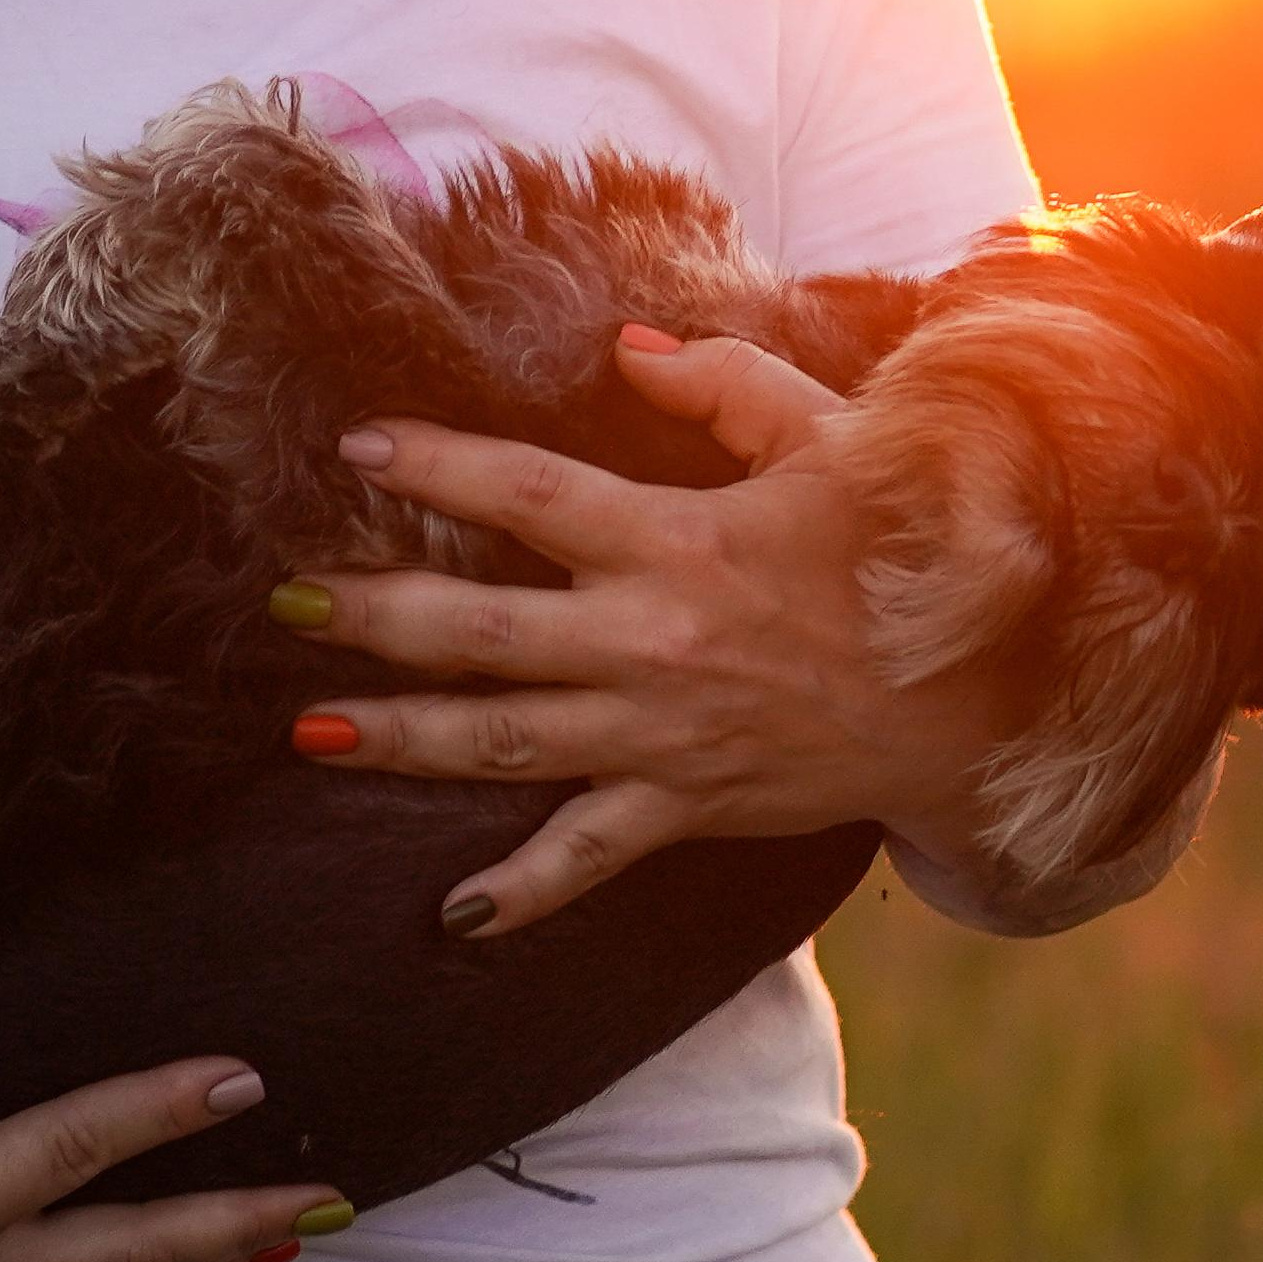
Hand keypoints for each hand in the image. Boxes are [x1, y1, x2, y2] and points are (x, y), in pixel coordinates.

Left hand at [282, 330, 1018, 936]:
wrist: (975, 694)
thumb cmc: (896, 548)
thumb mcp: (827, 438)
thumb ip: (723, 383)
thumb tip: (628, 345)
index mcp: (679, 539)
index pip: (530, 491)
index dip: (437, 464)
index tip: (356, 446)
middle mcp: (651, 640)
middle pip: (482, 627)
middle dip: (374, 615)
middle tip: (287, 599)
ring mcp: (661, 733)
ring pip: (503, 740)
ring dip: (400, 738)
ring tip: (308, 730)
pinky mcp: (686, 805)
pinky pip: (588, 857)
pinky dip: (519, 892)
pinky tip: (450, 916)